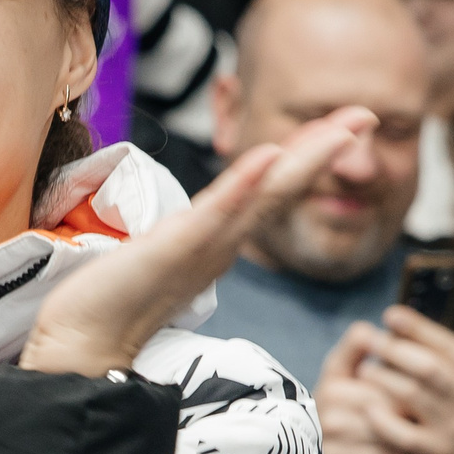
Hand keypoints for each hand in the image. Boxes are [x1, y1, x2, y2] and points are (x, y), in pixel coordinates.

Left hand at [21, 107, 374, 377]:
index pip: (274, 189)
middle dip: (326, 149)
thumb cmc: (119, 298)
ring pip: (263, 198)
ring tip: (337, 130)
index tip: (347, 123)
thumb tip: (212, 212)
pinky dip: (244, 186)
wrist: (85, 340)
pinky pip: (215, 215)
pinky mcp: (174, 250)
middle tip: (368, 113)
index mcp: (221, 240)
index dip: (310, 156)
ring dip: (303, 162)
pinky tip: (268, 158)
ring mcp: (202, 248)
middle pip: (283, 189)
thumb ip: (193, 232)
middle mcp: (222, 244)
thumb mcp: (164, 252)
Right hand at [316, 321, 419, 453]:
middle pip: (400, 431)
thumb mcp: (336, 374)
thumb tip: (370, 330)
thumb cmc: (332, 410)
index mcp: (334, 391)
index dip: (410, 407)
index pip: (395, 398)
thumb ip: (354, 348)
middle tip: (413, 435)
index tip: (409, 410)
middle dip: (413, 435)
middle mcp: (330, 424)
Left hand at [348, 305, 453, 453]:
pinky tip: (367, 406)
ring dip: (382, 378)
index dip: (418, 327)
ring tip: (364, 368)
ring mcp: (453, 429)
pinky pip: (399, 432)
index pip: (450, 345)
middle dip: (393, 349)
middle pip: (426, 366)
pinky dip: (381, 417)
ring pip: (409, 395)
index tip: (391, 314)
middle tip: (368, 338)